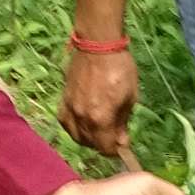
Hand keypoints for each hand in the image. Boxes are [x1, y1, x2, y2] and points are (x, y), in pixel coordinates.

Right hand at [60, 44, 140, 161]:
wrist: (98, 45)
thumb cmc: (120, 68)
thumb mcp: (130, 96)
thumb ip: (123, 122)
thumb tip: (121, 141)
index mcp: (100, 117)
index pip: (106, 148)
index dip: (116, 149)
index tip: (123, 144)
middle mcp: (82, 117)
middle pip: (91, 144)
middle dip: (104, 144)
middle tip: (114, 134)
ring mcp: (70, 109)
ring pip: (76, 136)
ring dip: (89, 138)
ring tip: (100, 130)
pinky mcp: (63, 100)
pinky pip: (66, 123)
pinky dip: (75, 128)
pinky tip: (84, 123)